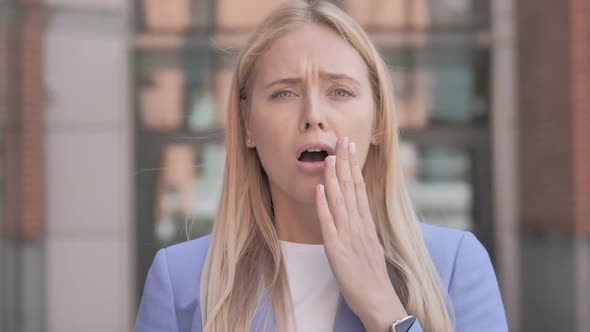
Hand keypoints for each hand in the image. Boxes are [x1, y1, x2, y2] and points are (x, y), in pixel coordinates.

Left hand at [316, 137, 407, 331]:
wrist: (379, 301)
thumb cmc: (373, 277)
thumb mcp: (371, 246)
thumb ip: (363, 228)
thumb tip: (358, 211)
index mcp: (366, 224)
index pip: (359, 188)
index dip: (353, 167)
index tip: (350, 148)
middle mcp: (359, 225)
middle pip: (351, 188)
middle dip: (345, 163)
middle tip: (342, 140)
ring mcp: (349, 236)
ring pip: (340, 201)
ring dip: (333, 177)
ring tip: (329, 156)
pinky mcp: (337, 249)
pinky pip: (329, 223)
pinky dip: (324, 205)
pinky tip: (319, 189)